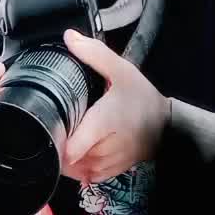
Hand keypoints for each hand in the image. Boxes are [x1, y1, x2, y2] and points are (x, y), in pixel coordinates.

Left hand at [62, 31, 170, 182]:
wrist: (168, 126)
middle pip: (68, 157)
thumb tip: (69, 37)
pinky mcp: (111, 171)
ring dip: (68, 157)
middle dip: (59, 143)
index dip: (54, 139)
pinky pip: (87, 176)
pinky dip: (79, 167)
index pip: (70, 148)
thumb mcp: (122, 70)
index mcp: (103, 123)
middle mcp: (104, 148)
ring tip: (66, 136)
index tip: (47, 125)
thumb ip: (95, 54)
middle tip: (55, 124)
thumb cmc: (143, 98)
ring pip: (76, 169)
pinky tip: (78, 151)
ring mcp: (108, 163)